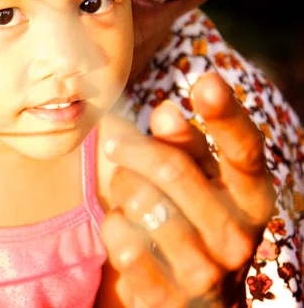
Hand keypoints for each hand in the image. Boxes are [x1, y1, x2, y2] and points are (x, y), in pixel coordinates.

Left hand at [101, 72, 275, 306]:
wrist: (192, 301)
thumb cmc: (190, 218)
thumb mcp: (197, 179)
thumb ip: (182, 145)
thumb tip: (166, 111)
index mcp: (253, 197)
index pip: (245, 150)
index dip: (226, 114)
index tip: (206, 80)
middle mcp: (238, 235)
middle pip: (172, 167)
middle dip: (133, 149)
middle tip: (116, 145)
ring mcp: (206, 271)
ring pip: (139, 200)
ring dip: (122, 189)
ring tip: (128, 196)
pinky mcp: (167, 297)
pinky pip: (121, 239)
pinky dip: (113, 225)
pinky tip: (125, 230)